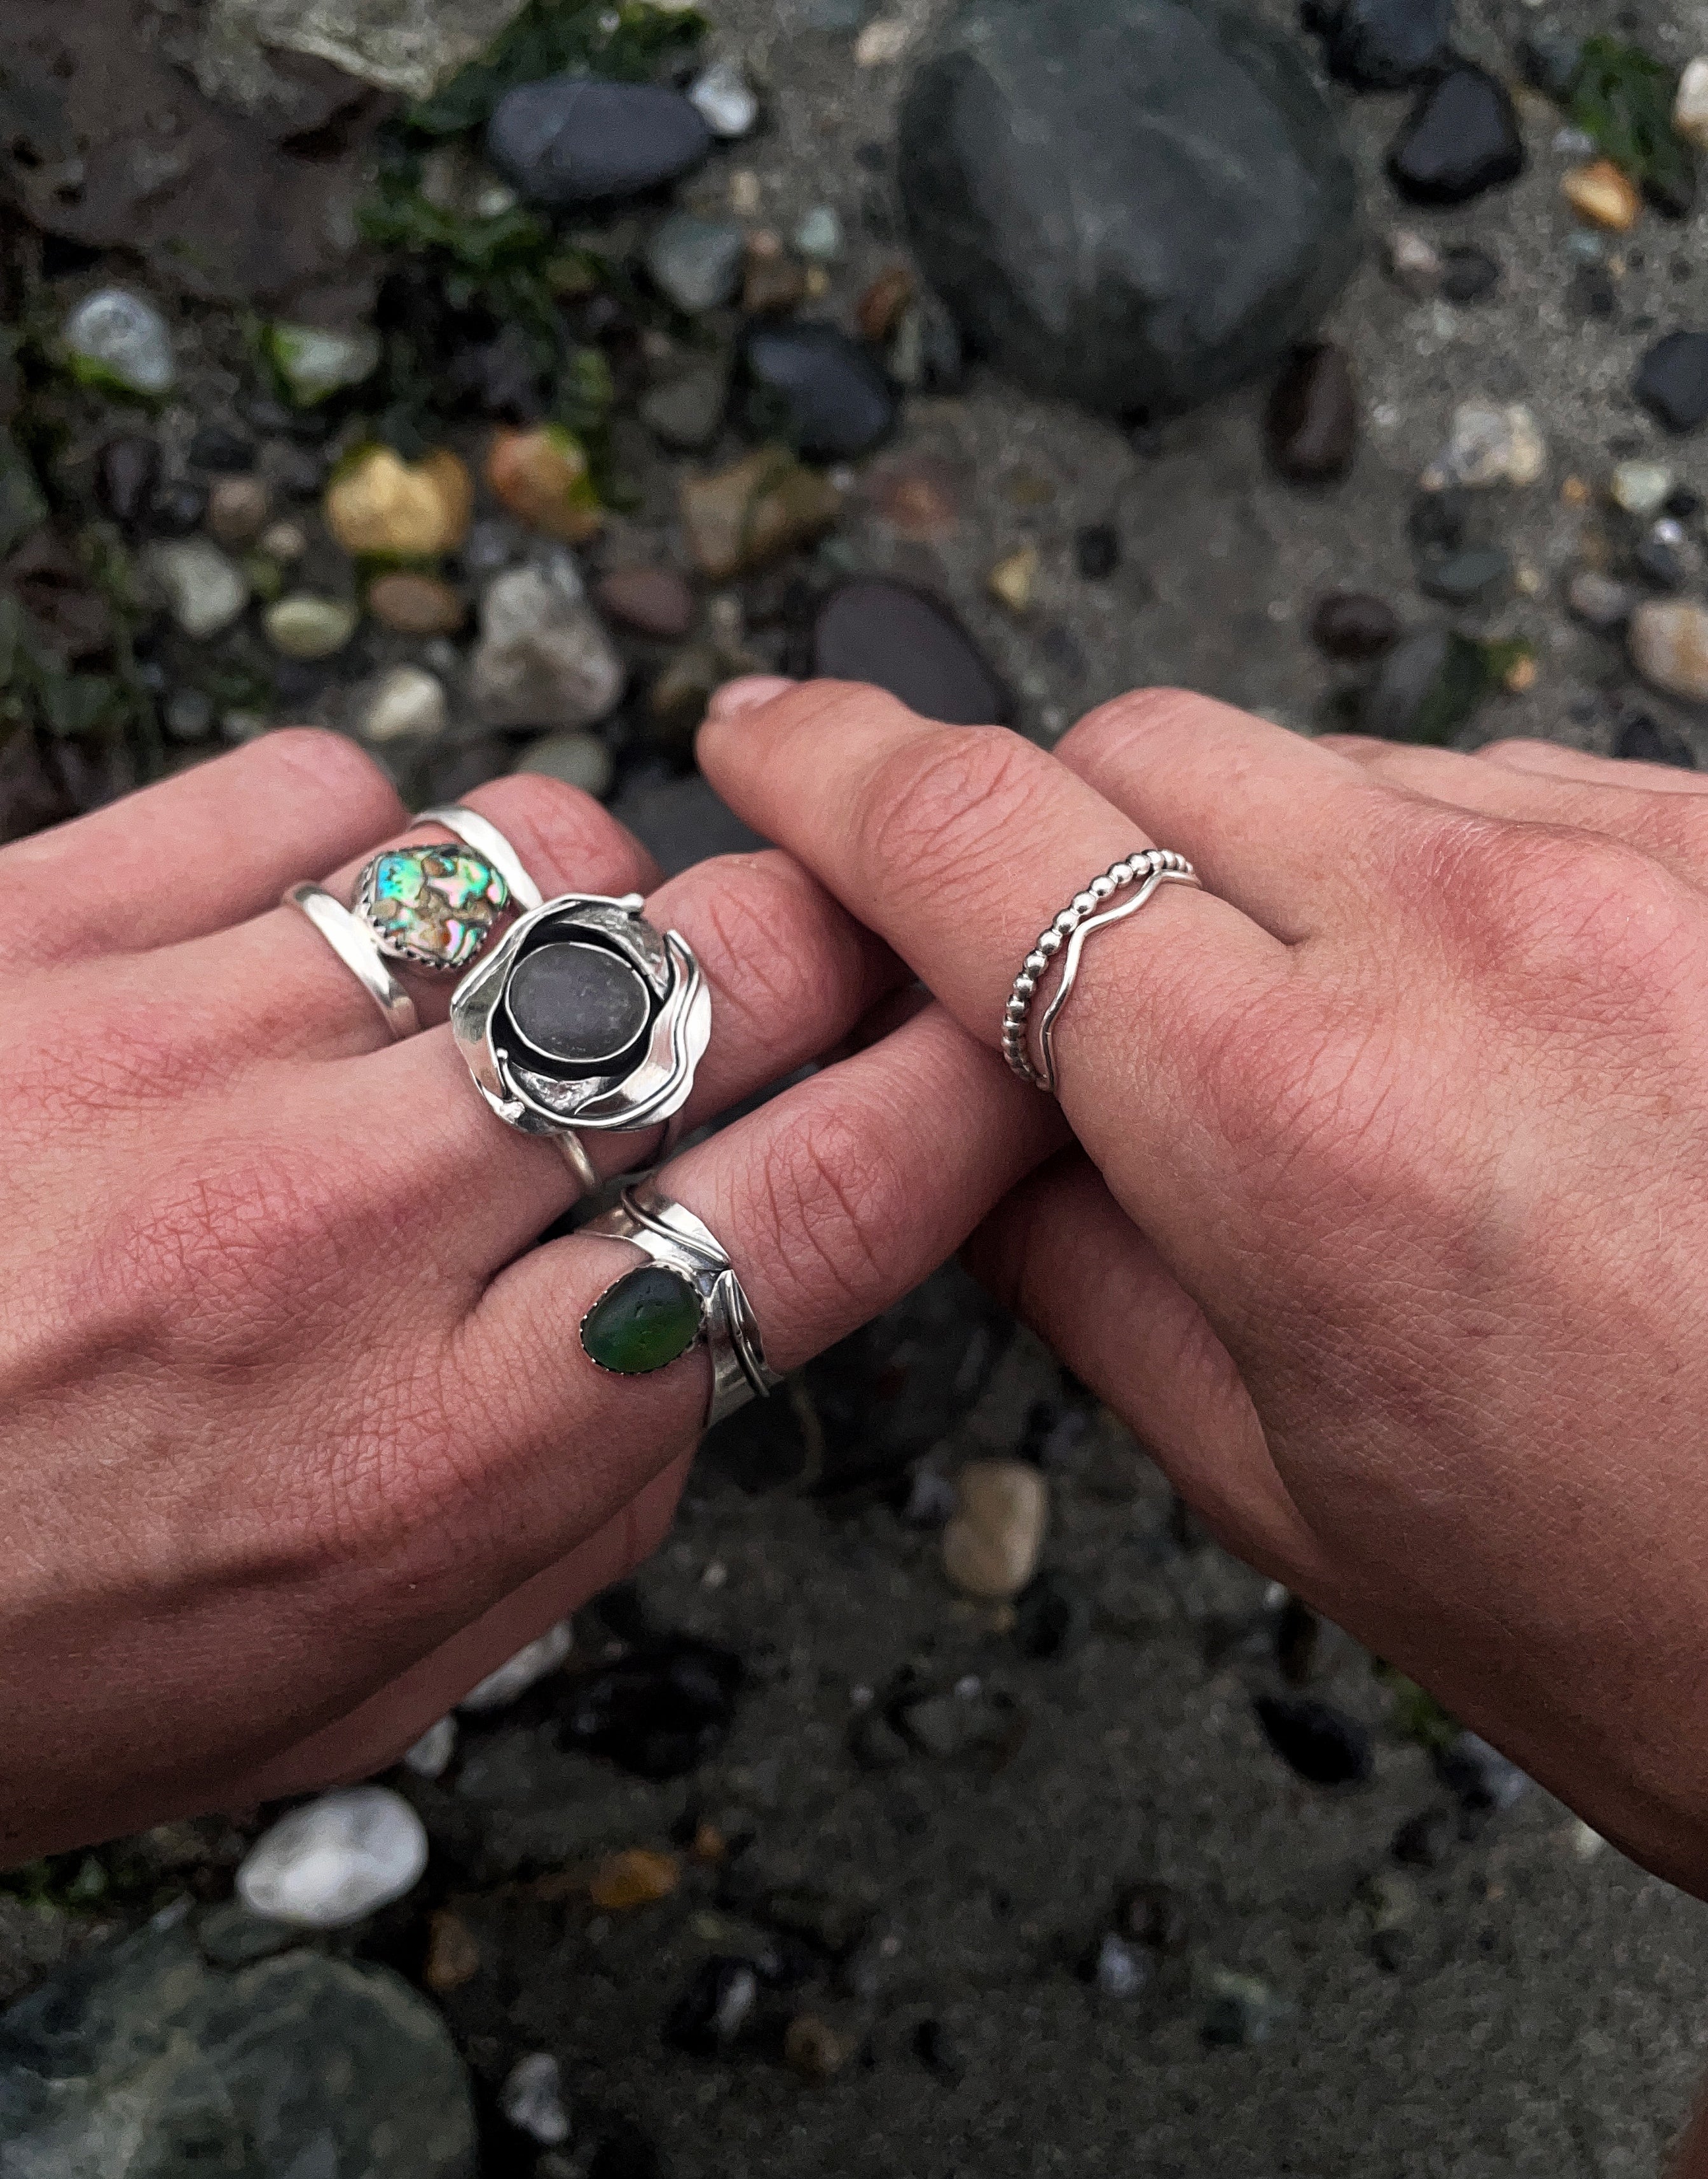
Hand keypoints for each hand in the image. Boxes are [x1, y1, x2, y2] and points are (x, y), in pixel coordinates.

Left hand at [1, 730, 1060, 1856]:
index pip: (826, 1204)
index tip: (1018, 1034)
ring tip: (503, 988)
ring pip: (547, 843)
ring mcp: (185, 1048)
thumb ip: (571, 1514)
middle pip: (737, 964)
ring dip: (583, 908)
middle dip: (822, 957)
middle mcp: (348, 1229)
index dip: (976, 1087)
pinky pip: (319, 785)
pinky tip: (303, 947)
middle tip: (788, 989)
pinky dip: (361, 849)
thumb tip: (705, 1318)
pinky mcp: (32, 923)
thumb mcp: (328, 1690)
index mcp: (444, 1456)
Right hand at [702, 677, 1707, 1895]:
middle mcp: (1478, 935)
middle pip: (1144, 750)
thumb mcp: (1303, 1494)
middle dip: (1053, 832)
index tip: (773, 738)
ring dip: (1268, 869)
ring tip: (1340, 1061)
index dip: (835, 772)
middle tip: (1054, 966)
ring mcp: (1647, 865)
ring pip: (1334, 762)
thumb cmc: (1682, 1621)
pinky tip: (1491, 1035)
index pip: (980, 844)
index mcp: (1304, 1129)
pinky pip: (1512, 790)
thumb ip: (1089, 1275)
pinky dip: (1438, 879)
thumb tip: (975, 1123)